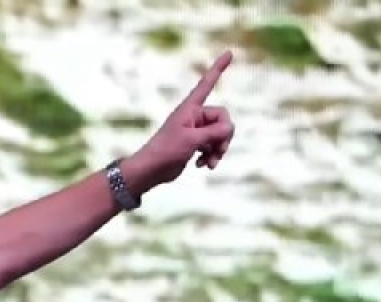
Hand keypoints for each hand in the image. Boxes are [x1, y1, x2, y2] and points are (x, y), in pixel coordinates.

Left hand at [128, 51, 236, 190]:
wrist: (151, 171)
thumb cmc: (165, 151)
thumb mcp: (192, 140)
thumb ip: (214, 132)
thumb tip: (229, 129)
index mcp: (190, 108)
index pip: (207, 84)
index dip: (218, 68)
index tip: (229, 52)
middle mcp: (194, 116)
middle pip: (223, 119)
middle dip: (224, 136)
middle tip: (219, 150)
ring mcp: (195, 130)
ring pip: (221, 135)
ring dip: (219, 149)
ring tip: (211, 163)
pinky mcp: (195, 143)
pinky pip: (214, 145)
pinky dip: (212, 156)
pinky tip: (204, 165)